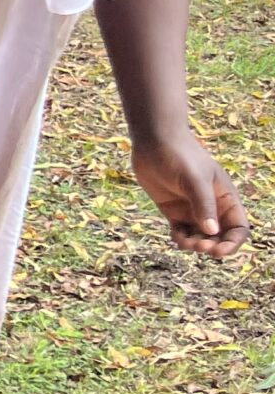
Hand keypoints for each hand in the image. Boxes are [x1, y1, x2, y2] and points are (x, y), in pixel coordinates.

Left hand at [131, 132, 250, 259]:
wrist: (154, 142)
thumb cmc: (181, 156)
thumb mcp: (196, 180)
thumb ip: (204, 205)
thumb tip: (211, 231)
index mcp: (226, 198)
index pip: (238, 227)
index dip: (233, 243)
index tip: (219, 251)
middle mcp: (211, 207)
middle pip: (219, 236)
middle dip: (212, 246)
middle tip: (199, 246)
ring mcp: (192, 209)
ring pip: (199, 236)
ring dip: (195, 244)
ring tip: (184, 242)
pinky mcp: (173, 210)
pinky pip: (181, 231)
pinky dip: (181, 239)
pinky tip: (176, 238)